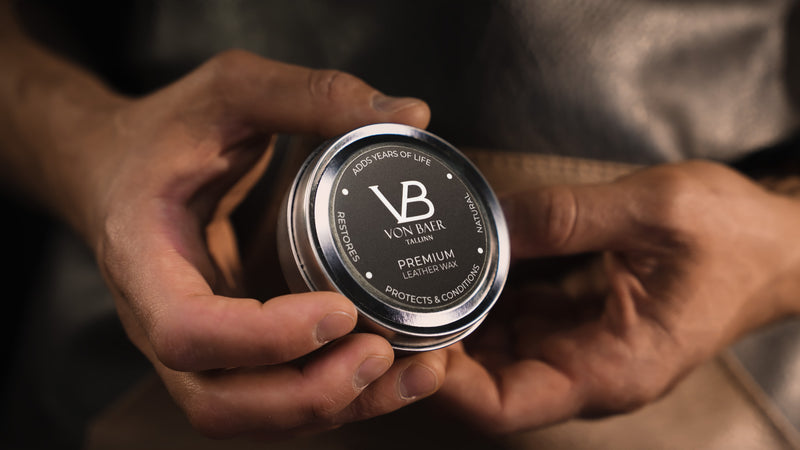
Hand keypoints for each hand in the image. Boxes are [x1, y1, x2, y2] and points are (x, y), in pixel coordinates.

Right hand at [81, 51, 445, 437]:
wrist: (114, 169)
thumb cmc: (165, 132)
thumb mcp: (230, 90)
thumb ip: (311, 94)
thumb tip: (413, 112)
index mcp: (142, 256)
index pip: (187, 330)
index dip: (264, 337)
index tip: (340, 311)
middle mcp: (157, 319)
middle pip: (219, 403)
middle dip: (307, 395)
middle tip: (382, 354)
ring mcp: (188, 346)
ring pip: (247, 416)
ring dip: (331, 409)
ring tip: (409, 374)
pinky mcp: (223, 351)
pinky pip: (269, 399)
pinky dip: (331, 399)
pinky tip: (391, 374)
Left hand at [436, 161, 799, 431]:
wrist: (775, 246)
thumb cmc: (734, 240)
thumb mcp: (654, 212)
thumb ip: (567, 216)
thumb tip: (488, 222)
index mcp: (610, 369)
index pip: (504, 405)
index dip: (444, 384)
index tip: (402, 340)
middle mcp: (585, 371)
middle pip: (484, 383)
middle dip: (432, 349)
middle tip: (382, 302)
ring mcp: (577, 347)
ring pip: (491, 351)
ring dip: (448, 323)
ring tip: (402, 282)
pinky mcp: (574, 320)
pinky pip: (511, 319)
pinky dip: (477, 299)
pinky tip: (451, 267)